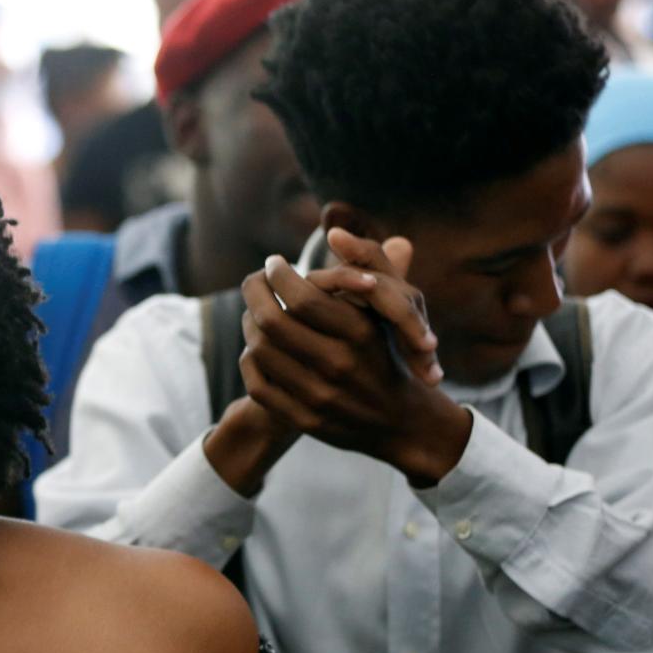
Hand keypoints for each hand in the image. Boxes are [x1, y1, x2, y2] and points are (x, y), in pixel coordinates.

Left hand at [202, 260, 429, 496]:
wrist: (403, 421)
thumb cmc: (391, 352)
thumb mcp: (393, 307)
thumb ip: (370, 263)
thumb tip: (334, 230)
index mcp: (361, 333)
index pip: (301, 296)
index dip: (278, 273)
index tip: (273, 263)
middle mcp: (340, 365)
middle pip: (271, 320)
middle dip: (254, 291)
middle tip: (255, 280)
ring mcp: (319, 397)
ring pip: (259, 349)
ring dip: (249, 322)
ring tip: (255, 310)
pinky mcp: (304, 420)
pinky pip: (257, 383)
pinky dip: (250, 360)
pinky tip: (256, 345)